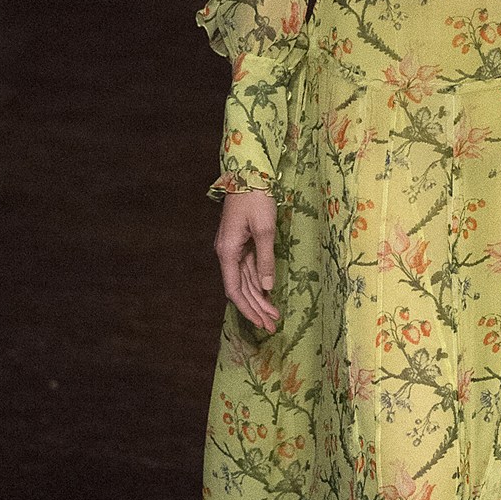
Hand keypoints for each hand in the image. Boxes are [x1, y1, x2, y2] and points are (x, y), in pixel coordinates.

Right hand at [215, 189, 280, 330]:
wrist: (249, 173)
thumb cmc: (256, 198)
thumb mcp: (264, 229)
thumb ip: (266, 259)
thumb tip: (266, 287)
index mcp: (228, 251)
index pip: (234, 289)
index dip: (247, 308)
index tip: (260, 323)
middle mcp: (227, 253)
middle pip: (240, 288)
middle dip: (256, 308)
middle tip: (272, 326)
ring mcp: (234, 248)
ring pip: (245, 280)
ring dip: (259, 298)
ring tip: (273, 316)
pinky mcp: (242, 242)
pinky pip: (249, 268)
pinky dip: (258, 283)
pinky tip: (268, 294)